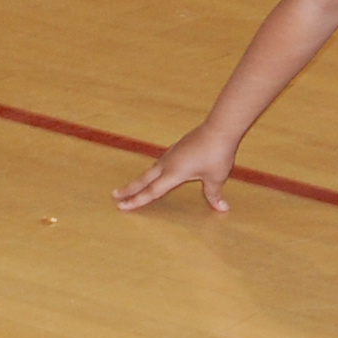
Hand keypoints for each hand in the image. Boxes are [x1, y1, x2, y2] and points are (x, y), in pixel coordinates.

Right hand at [113, 130, 236, 212]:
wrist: (219, 129)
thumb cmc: (216, 154)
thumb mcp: (216, 178)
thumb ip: (214, 194)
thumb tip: (222, 208)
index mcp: (173, 173)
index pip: (151, 192)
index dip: (136, 201)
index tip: (121, 206)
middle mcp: (168, 164)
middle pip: (144, 179)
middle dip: (129, 189)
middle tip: (115, 195)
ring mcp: (171, 154)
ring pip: (151, 170)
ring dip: (141, 179)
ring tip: (133, 186)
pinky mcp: (177, 147)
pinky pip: (161, 162)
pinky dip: (154, 171)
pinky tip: (158, 171)